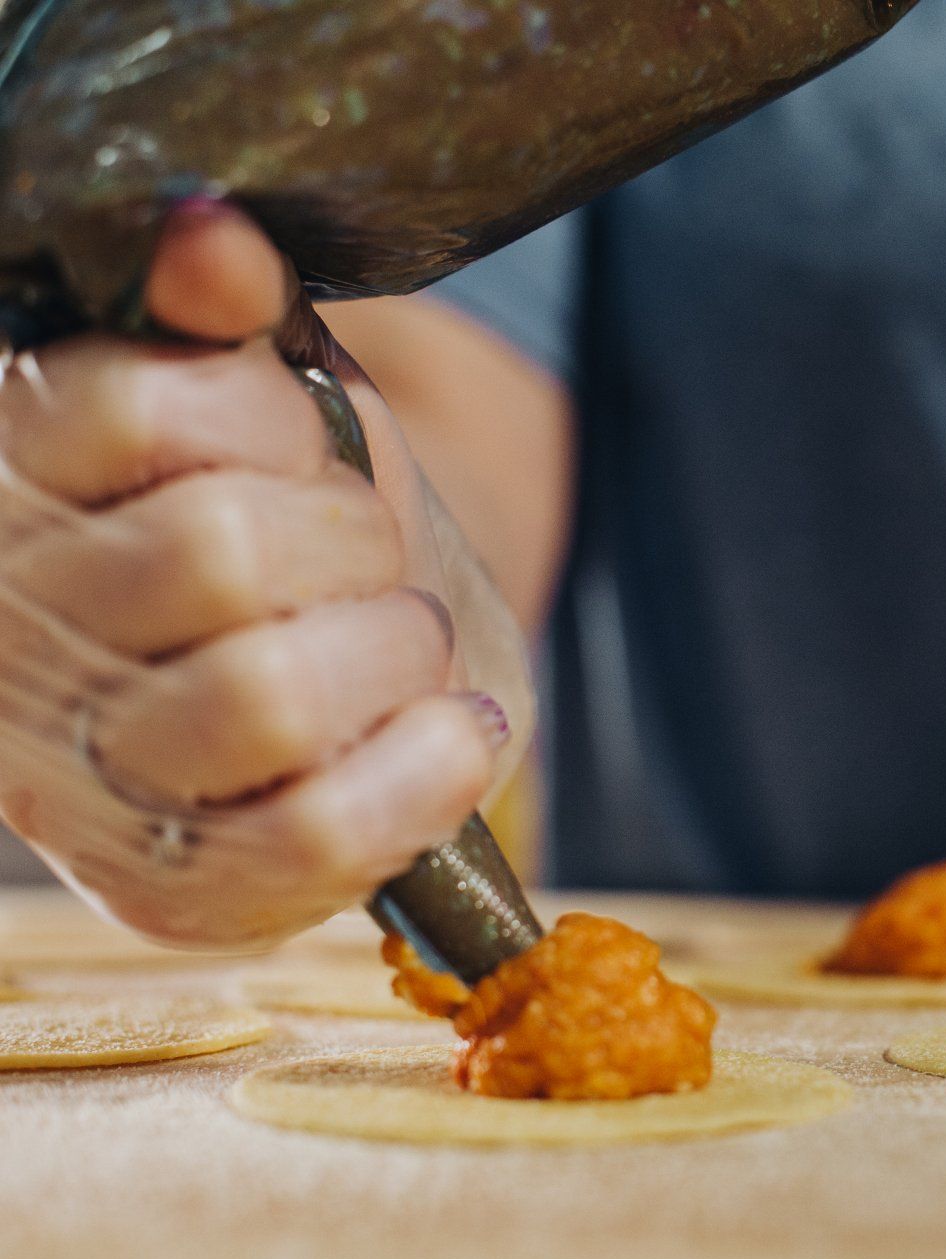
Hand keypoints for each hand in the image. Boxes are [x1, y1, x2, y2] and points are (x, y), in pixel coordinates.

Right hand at [0, 202, 514, 948]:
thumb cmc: (304, 520)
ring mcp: (86, 781)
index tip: (300, 442)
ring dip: (390, 650)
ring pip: (267, 695)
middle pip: (219, 551)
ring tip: (402, 641)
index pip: (134, 406)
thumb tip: (210, 237)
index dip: (269, 416)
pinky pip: (322, 834)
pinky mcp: (182, 889)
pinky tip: (457, 727)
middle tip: (366, 558)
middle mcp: (15, 633)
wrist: (359, 675)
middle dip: (350, 541)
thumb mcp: (276, 395)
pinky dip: (429, 769)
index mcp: (14, 480)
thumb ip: (230, 321)